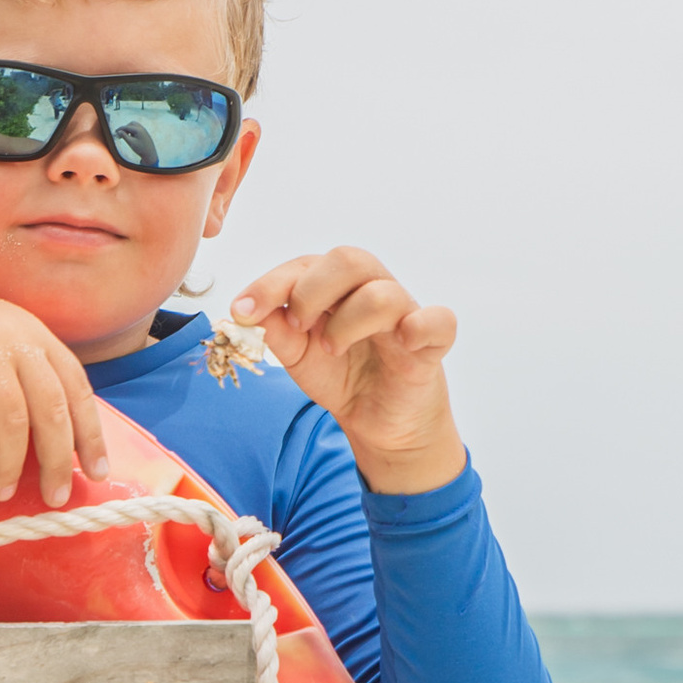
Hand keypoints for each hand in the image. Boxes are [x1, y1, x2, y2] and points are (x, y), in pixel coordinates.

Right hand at [0, 271, 109, 503]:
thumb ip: (22, 373)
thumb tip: (52, 437)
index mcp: (30, 333)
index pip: (75, 386)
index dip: (89, 433)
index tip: (95, 472)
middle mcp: (10, 335)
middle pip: (49, 407)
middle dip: (56, 459)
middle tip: (54, 497)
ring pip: (10, 416)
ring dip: (10, 463)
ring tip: (1, 491)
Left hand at [229, 247, 464, 492]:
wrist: (378, 422)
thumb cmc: (341, 375)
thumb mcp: (296, 355)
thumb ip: (273, 330)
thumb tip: (244, 312)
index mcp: (337, 287)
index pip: (306, 265)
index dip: (271, 284)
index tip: (244, 311)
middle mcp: (371, 291)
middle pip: (349, 260)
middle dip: (311, 292)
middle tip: (298, 327)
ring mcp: (405, 314)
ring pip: (383, 293)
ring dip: (348, 321)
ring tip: (333, 350)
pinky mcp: (431, 342)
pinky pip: (438, 321)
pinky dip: (420, 326)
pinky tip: (402, 340)